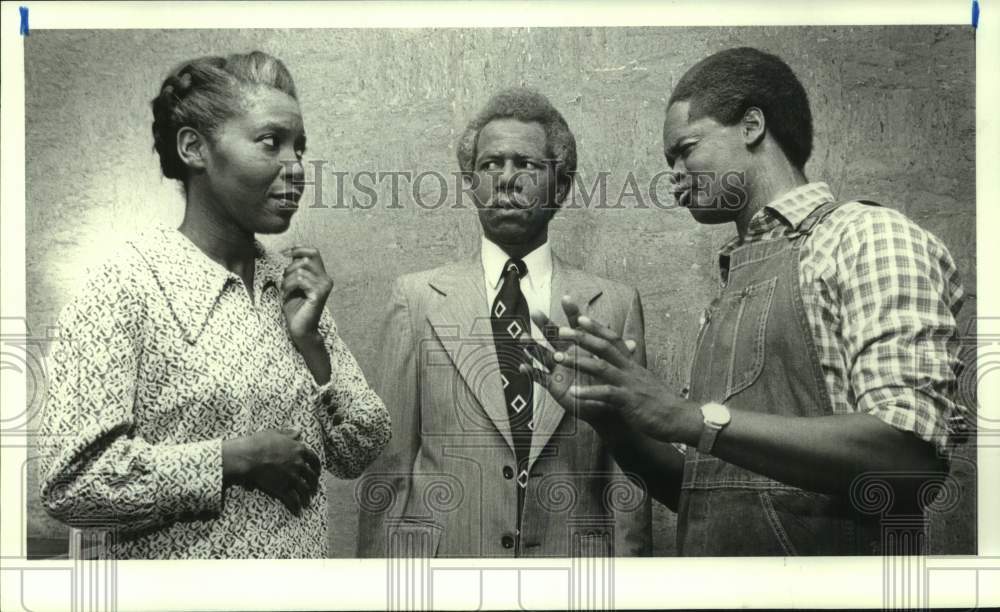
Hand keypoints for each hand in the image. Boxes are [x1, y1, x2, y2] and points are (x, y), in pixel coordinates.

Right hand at [223, 429, 321, 515]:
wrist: (249, 457)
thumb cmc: (260, 443)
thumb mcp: (276, 433)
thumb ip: (289, 434)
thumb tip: (298, 431)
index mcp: (299, 450)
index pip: (314, 459)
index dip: (317, 467)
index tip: (317, 472)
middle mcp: (299, 464)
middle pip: (312, 476)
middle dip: (314, 483)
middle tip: (313, 488)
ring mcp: (292, 477)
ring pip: (305, 489)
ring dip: (307, 496)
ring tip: (307, 502)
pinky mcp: (283, 488)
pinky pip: (293, 499)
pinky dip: (296, 506)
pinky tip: (298, 511)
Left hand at [281, 247, 333, 344]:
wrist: (300, 330)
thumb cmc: (296, 309)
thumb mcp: (294, 285)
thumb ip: (296, 270)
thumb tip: (290, 254)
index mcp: (322, 276)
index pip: (313, 252)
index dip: (298, 249)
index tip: (283, 253)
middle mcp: (326, 280)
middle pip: (306, 259)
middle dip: (289, 268)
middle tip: (284, 282)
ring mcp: (324, 287)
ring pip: (301, 270)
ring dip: (287, 280)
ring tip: (285, 291)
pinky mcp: (318, 294)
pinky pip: (300, 280)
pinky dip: (289, 286)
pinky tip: (286, 295)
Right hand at [519, 296, 638, 427]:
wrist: (604, 406)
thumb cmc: (606, 382)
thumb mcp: (613, 369)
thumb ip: (618, 356)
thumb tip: (634, 343)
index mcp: (580, 347)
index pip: (575, 326)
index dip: (572, 313)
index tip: (567, 298)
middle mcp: (566, 354)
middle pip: (553, 337)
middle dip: (545, 325)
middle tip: (536, 312)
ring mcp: (558, 368)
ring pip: (542, 354)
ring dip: (532, 346)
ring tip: (522, 338)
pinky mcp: (553, 384)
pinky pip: (539, 377)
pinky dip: (530, 372)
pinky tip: (522, 366)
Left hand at [525, 299, 681, 439]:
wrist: (679, 419)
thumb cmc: (659, 402)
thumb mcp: (643, 380)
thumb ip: (631, 367)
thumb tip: (628, 354)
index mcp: (632, 364)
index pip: (614, 340)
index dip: (598, 328)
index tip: (582, 317)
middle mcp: (630, 370)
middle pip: (604, 346)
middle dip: (582, 337)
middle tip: (561, 330)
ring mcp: (629, 384)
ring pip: (602, 367)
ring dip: (578, 361)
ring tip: (558, 357)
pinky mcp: (629, 401)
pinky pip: (606, 394)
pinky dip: (588, 392)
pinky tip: (572, 392)